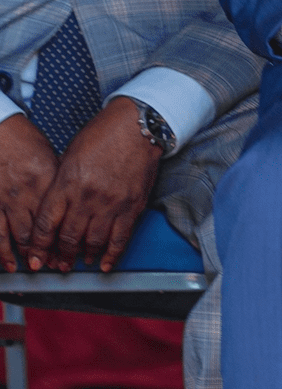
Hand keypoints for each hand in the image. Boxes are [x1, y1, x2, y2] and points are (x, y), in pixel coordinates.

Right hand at [0, 115, 58, 272]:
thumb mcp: (53, 160)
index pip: (60, 218)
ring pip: (16, 235)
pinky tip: (7, 262)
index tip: (72, 252)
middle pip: (40, 231)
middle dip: (49, 253)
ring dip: (25, 255)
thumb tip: (76, 205)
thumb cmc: (27, 142)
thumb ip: (62, 186)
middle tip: (58, 265)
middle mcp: (26, 193)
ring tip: (33, 267)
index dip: (66, 239)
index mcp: (47, 182)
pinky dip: (1, 250)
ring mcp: (5, 199)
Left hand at [26, 99, 160, 272]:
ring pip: (93, 242)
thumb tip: (55, 210)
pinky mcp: (133, 206)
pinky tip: (105, 263)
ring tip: (81, 261)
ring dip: (84, 256)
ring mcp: (112, 203)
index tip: (37, 257)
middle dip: (60, 255)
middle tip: (59, 264)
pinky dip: (112, 255)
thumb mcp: (69, 155)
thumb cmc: (103, 134)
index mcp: (67, 182)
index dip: (39, 245)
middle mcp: (88, 196)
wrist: (138, 125)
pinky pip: (120, 238)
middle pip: (68, 237)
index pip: (46, 224)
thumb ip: (61, 184)